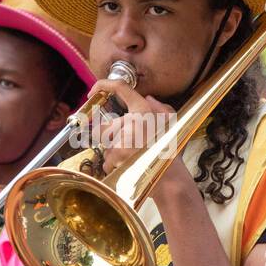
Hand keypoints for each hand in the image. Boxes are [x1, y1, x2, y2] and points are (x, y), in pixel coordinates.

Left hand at [90, 79, 187, 193]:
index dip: (103, 85)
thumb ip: (161, 108)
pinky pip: (106, 159)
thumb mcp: (172, 124)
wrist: (170, 179)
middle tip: (126, 148)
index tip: (94, 91)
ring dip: (115, 153)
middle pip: (107, 126)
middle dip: (111, 138)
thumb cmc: (171, 151)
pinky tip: (128, 168)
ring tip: (132, 160)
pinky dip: (114, 165)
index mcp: (144, 110)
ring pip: (106, 144)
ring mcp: (123, 138)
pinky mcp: (116, 155)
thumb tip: (148, 97)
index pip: (121, 88)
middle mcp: (132, 122)